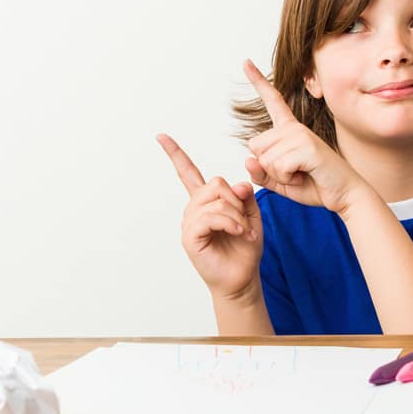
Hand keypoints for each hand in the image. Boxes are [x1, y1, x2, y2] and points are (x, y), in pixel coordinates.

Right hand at [157, 133, 262, 302]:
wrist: (242, 277)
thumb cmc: (245, 248)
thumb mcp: (252, 214)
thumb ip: (244, 195)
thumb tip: (239, 183)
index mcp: (206, 201)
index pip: (188, 172)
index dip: (175, 153)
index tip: (160, 136)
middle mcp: (194, 209)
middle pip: (215, 183)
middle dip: (237, 199)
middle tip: (246, 220)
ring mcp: (190, 222)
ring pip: (215, 201)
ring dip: (236, 216)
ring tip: (244, 232)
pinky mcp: (190, 237)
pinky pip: (210, 217)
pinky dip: (230, 223)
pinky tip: (238, 233)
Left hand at [242, 59, 362, 214]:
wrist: (345, 194)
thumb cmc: (315, 185)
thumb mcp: (280, 182)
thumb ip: (262, 173)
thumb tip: (247, 159)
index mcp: (289, 130)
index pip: (272, 101)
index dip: (258, 81)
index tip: (246, 62)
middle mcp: (294, 127)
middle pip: (255, 146)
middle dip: (268, 167)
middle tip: (294, 171)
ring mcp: (301, 134)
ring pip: (266, 159)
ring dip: (280, 175)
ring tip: (302, 173)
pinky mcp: (308, 146)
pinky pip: (279, 167)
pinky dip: (288, 179)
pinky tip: (305, 175)